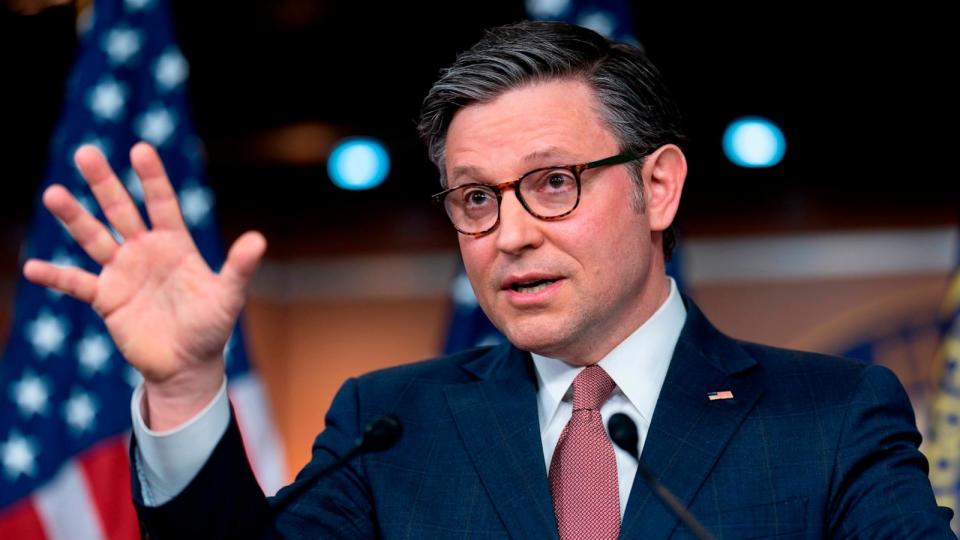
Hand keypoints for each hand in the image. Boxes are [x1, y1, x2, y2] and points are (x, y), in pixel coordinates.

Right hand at [23, 142, 265, 428]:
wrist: (187, 365)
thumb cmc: (211, 326)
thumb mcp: (228, 296)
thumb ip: (239, 267)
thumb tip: (258, 239)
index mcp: (175, 244)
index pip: (162, 203)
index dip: (152, 177)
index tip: (140, 149)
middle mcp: (145, 251)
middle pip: (121, 210)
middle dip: (104, 182)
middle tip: (85, 152)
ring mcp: (123, 272)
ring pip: (94, 237)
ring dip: (74, 217)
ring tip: (53, 193)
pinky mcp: (106, 298)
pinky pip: (77, 283)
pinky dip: (56, 276)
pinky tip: (32, 268)